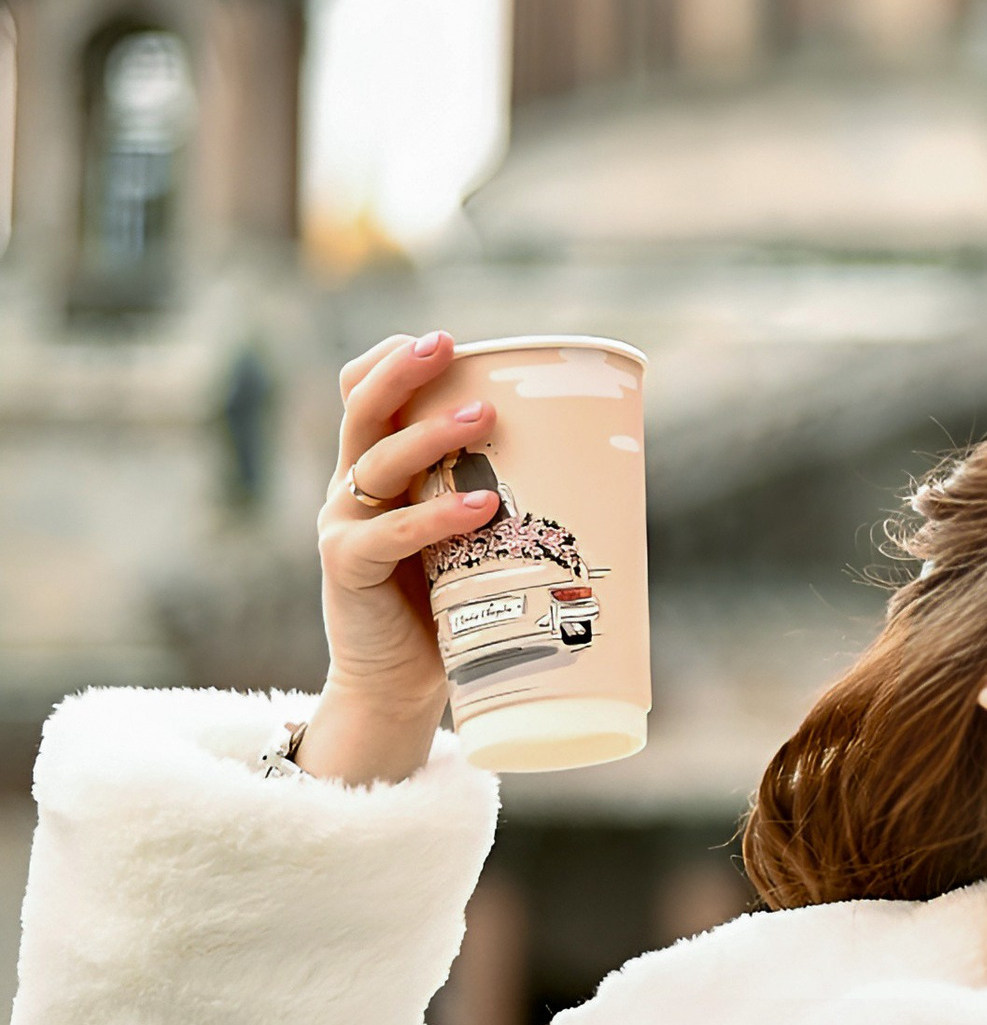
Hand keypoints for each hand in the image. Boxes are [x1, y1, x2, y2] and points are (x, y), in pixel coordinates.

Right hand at [293, 330, 503, 786]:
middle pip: (362, 408)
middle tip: (447, 343)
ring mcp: (343, 523)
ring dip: (430, 434)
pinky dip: (435, 516)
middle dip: (403, 370)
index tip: (443, 339)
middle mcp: (350, 485)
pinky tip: (481, 506)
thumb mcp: (470, 536)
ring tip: (484, 418)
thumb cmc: (449, 603)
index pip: (362, 393)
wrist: (401, 685)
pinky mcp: (346, 567)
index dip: (390, 360)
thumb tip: (605, 466)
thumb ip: (500, 496)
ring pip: (376, 460)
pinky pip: (388, 532)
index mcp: (376, 466)